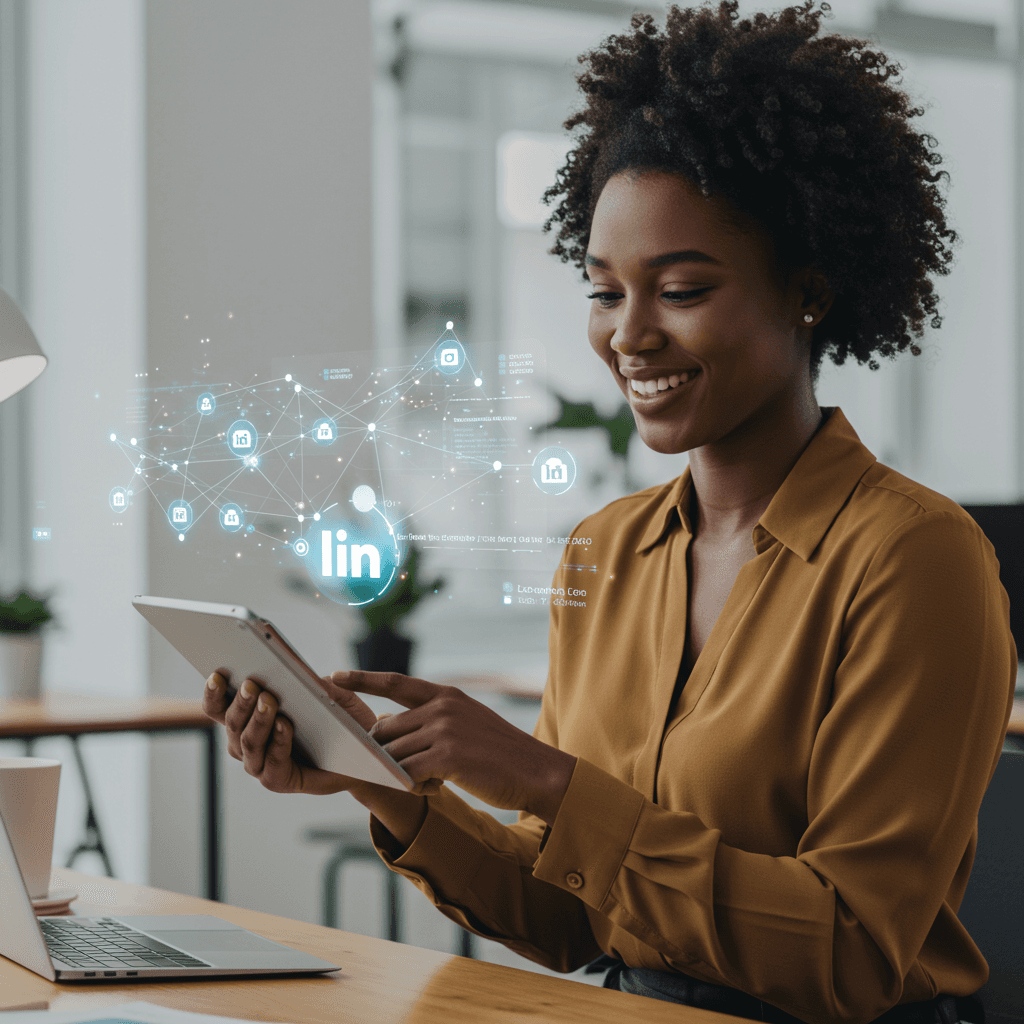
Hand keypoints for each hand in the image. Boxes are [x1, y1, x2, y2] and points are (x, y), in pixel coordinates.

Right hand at [201, 671, 376, 795]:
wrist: (357, 755)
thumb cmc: (337, 720)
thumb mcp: (327, 693)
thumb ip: (311, 681)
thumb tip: (295, 666)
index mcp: (246, 718)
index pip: (218, 707)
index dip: (213, 692)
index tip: (217, 674)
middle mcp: (245, 743)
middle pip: (232, 723)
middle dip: (241, 702)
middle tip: (251, 685)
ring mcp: (259, 764)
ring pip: (249, 743)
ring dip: (258, 720)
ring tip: (269, 700)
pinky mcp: (277, 781)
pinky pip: (272, 762)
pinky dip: (277, 742)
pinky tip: (285, 725)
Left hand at [335, 670, 575, 824]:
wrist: (536, 771)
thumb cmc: (500, 753)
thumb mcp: (466, 723)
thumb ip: (432, 721)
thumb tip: (387, 729)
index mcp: (446, 695)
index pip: (395, 682)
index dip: (362, 679)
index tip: (334, 676)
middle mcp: (442, 707)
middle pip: (387, 728)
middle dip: (383, 751)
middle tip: (398, 768)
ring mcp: (444, 730)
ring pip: (395, 753)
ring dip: (402, 773)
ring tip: (429, 781)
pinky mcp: (447, 757)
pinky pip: (408, 773)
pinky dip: (413, 785)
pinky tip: (431, 788)